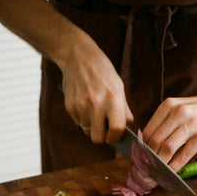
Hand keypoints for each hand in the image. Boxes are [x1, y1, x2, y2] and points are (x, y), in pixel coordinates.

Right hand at [60, 30, 132, 144]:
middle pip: (97, 138)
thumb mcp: (118, 87)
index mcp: (113, 99)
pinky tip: (84, 104)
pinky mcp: (70, 106)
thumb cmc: (102, 72)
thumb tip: (126, 129)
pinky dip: (82, 118)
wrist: (78, 56)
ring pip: (87, 131)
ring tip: (94, 111)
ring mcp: (81, 105)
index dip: (116, 137)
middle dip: (101, 137)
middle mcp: (96, 104)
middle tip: (104, 129)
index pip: (116, 130)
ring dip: (91, 126)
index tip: (115, 136)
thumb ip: (123, 110)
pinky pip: (78, 122)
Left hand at [142, 93, 196, 171]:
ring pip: (167, 148)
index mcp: (168, 106)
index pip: (148, 131)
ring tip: (157, 172)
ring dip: (160, 164)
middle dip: (149, 158)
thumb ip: (165, 123)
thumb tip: (149, 146)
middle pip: (155, 141)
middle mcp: (178, 113)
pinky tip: (171, 172)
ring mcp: (191, 124)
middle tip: (147, 169)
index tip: (141, 159)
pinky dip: (175, 166)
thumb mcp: (179, 108)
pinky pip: (184, 155)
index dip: (142, 149)